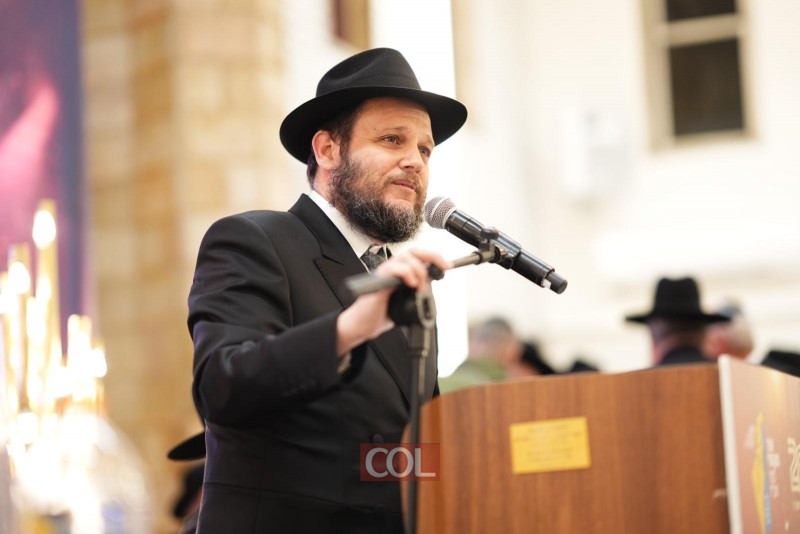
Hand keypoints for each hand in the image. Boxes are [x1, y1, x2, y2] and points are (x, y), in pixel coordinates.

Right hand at [335, 248, 451, 355]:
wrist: (362, 325)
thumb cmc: (380, 313)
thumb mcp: (406, 303)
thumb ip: (415, 295)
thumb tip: (430, 296)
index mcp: (400, 272)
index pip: (418, 256)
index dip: (434, 257)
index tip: (446, 266)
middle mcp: (392, 269)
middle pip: (414, 251)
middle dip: (432, 257)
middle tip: (442, 269)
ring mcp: (385, 273)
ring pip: (405, 258)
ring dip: (418, 270)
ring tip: (419, 287)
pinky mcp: (378, 281)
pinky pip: (393, 268)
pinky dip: (406, 273)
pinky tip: (411, 284)